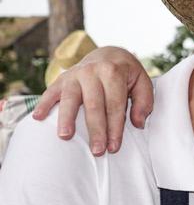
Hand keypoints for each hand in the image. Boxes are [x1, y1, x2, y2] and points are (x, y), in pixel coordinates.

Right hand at [32, 46, 152, 155]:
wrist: (109, 54)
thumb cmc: (127, 74)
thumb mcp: (143, 82)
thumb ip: (144, 102)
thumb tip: (137, 123)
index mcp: (113, 72)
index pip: (114, 105)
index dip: (115, 128)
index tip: (114, 147)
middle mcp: (92, 71)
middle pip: (93, 105)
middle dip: (95, 130)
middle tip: (97, 151)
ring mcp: (74, 74)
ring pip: (70, 99)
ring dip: (66, 118)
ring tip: (65, 136)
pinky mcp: (62, 78)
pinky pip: (50, 91)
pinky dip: (43, 104)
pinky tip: (38, 117)